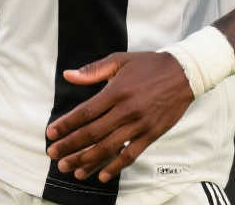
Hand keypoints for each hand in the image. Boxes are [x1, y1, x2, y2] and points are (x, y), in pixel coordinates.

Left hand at [46, 51, 193, 182]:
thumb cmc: (149, 65)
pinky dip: (115, 167)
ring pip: (108, 148)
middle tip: (53, 155)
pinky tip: (102, 175)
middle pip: (92, 134)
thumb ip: (93, 70)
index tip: (51, 134)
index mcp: (116, 91)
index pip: (85, 113)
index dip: (66, 125)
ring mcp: (139, 124)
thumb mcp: (120, 60)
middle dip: (70, 147)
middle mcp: (126, 110)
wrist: (184, 73)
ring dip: (87, 160)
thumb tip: (68, 75)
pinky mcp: (151, 134)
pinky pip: (131, 155)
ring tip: (70, 169)